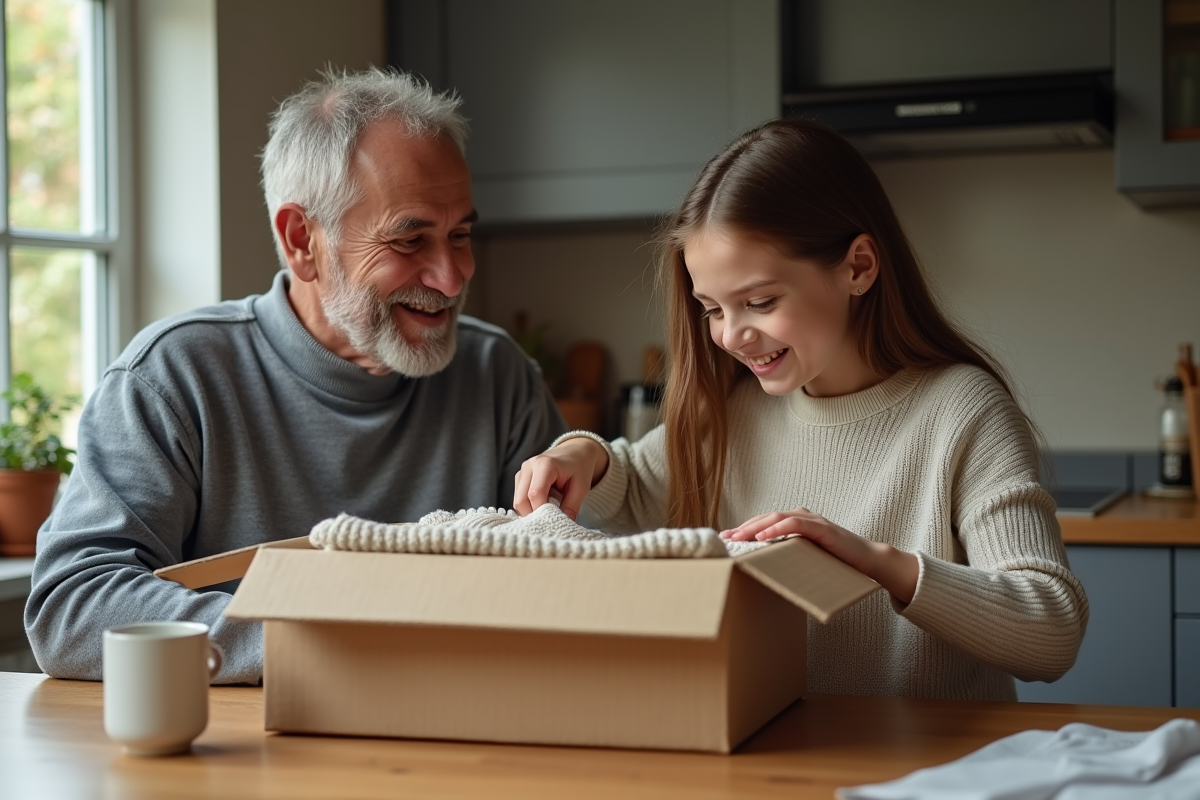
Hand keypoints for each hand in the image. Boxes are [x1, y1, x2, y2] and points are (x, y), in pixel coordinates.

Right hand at [513, 437, 609, 519]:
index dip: (543, 511)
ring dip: (531, 510)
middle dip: (534, 514)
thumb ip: (572, 505)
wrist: (575, 451)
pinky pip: (519, 497)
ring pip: (517, 501)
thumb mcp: (582, 486)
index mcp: (545, 464)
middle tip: (552, 518)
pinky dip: (529, 505)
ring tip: (550, 507)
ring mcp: (522, 471)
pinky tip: (544, 502)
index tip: (555, 519)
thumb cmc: (579, 468)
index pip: (535, 494)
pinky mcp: (520, 477)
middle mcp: (529, 466)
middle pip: (520, 500)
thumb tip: (563, 523)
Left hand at [721, 508, 918, 604]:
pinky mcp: (822, 528)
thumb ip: (788, 556)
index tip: (725, 539)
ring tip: (738, 538)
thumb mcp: (806, 558)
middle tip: (725, 538)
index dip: (744, 529)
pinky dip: (777, 529)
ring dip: (754, 527)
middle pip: (765, 518)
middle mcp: (802, 517)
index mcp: (796, 522)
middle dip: (743, 528)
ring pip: (776, 517)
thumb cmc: (837, 562)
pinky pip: (795, 525)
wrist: (868, 561)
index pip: (764, 522)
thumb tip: (763, 568)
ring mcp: (812, 520)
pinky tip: (763, 537)